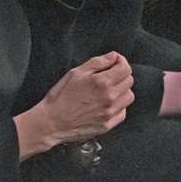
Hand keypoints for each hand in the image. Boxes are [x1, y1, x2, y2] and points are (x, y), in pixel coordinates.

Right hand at [16, 53, 133, 155]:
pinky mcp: (108, 125)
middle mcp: (110, 98)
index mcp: (102, 82)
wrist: (52, 122)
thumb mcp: (76, 73)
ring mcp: (110, 113)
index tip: (114, 62)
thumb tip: (114, 56)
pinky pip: (123, 112)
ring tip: (109, 90)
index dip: (121, 62)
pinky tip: (107, 104)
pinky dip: (119, 106)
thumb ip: (97, 62)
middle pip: (129, 82)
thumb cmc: (60, 96)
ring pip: (129, 97)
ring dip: (122, 91)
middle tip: (109, 75)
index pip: (125, 69)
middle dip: (121, 75)